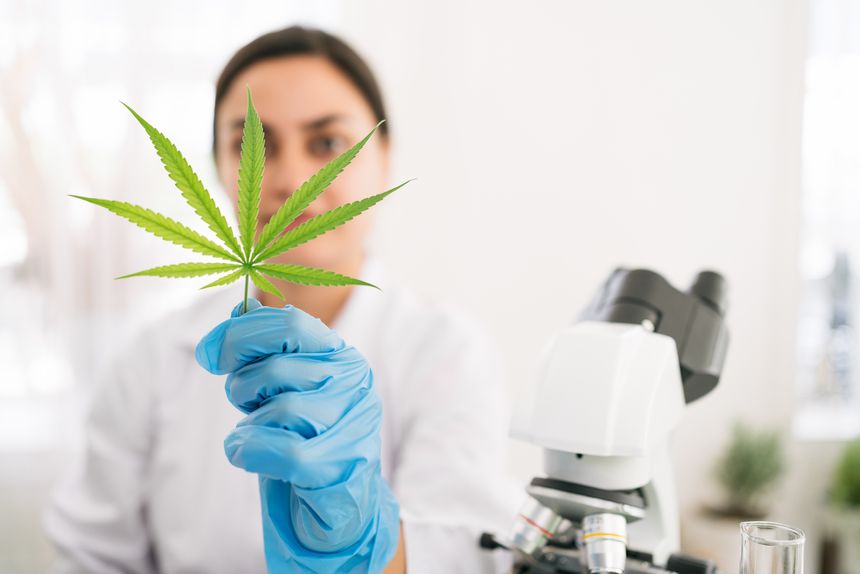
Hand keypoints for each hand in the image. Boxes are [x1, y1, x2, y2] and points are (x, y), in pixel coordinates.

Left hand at [196, 299, 399, 572]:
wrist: (337, 503)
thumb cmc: (305, 437)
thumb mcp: (282, 386)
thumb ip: (264, 348)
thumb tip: (240, 308)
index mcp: (340, 354)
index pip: (289, 323)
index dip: (240, 334)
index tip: (210, 355)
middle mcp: (354, 381)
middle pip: (275, 367)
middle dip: (244, 387)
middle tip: (245, 405)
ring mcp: (353, 421)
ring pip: (279, 409)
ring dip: (250, 427)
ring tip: (256, 436)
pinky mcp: (340, 463)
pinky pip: (281, 449)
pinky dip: (252, 452)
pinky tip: (248, 456)